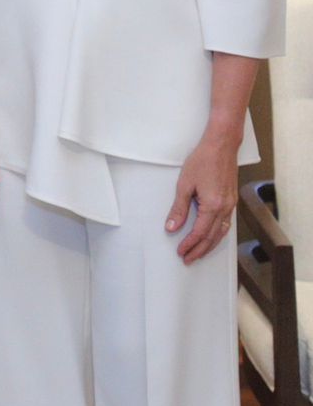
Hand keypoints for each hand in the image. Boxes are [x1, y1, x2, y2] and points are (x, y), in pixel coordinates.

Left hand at [168, 136, 237, 263]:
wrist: (222, 146)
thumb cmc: (202, 161)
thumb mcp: (184, 185)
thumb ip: (179, 208)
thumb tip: (172, 227)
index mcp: (213, 206)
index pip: (199, 232)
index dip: (189, 244)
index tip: (181, 252)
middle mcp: (225, 208)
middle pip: (212, 237)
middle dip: (200, 250)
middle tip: (188, 259)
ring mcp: (231, 204)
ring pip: (222, 232)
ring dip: (210, 245)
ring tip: (198, 253)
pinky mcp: (232, 200)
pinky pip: (226, 223)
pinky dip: (218, 234)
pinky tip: (212, 237)